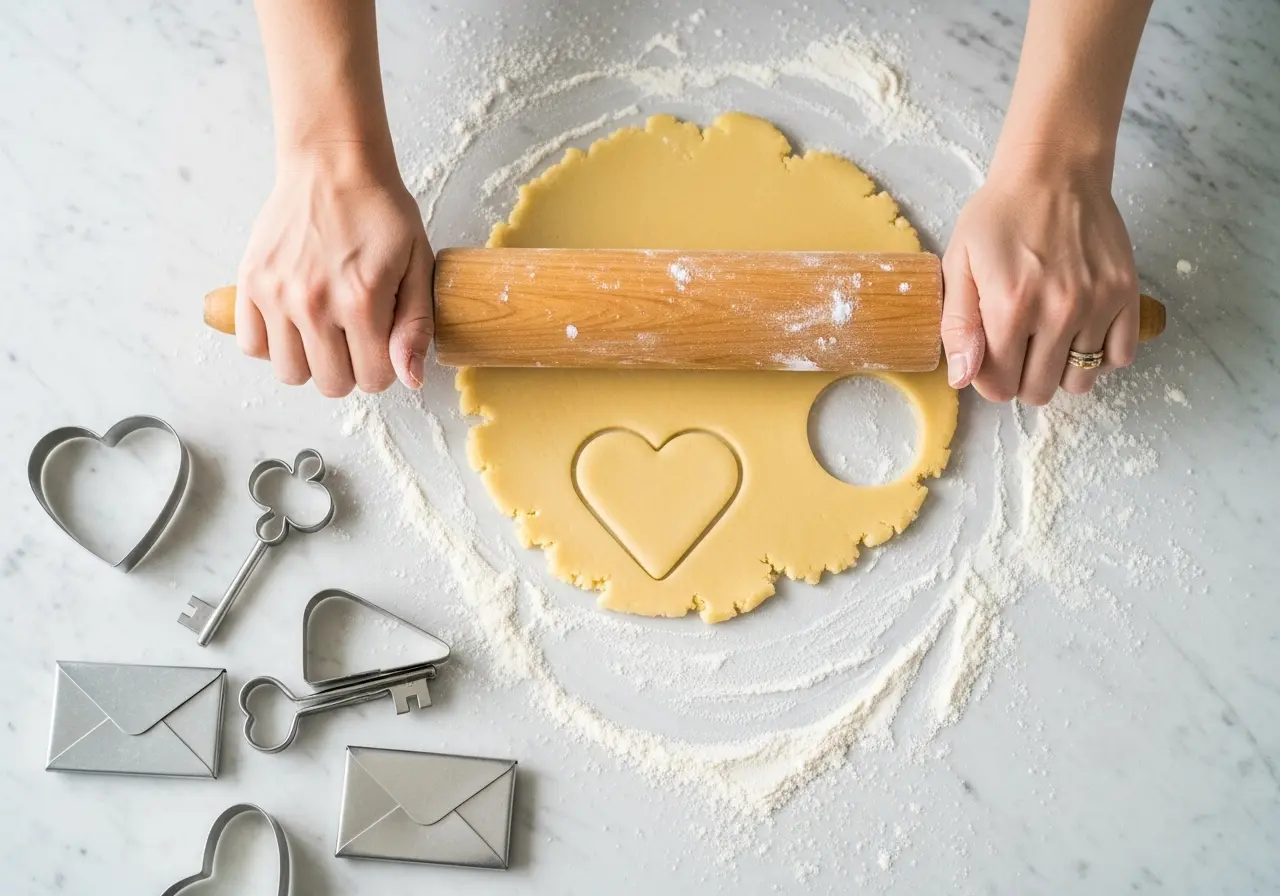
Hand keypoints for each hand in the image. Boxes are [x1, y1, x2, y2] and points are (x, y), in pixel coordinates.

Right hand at [235, 144, 433, 395]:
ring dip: (310, 362)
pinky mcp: (249, 282)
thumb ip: (415, 325)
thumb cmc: (380, 211)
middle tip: (354, 336)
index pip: (372, 379)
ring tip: (323, 331)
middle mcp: (314, 303)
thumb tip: (409, 378)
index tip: (382, 342)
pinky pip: (252, 345)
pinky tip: (292, 324)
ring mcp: (276, 294)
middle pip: (331, 383)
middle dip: (349, 369)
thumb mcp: (417, 264)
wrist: (333, 165)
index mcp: (362, 301)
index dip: (383, 366)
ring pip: (290, 373)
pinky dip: (272, 345)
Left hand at [940, 154, 1139, 404]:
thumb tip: (962, 378)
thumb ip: (958, 325)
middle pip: (1039, 390)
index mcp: (1010, 306)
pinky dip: (1100, 356)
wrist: (1054, 172)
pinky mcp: (1126, 294)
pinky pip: (1120, 356)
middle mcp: (1058, 310)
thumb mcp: (959, 263)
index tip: (988, 356)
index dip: (988, 378)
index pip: (1000, 385)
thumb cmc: (999, 216)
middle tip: (1017, 347)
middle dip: (1021, 378)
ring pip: (1080, 381)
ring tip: (1048, 340)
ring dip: (1060, 371)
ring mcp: (1098, 304)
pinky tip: (1080, 333)